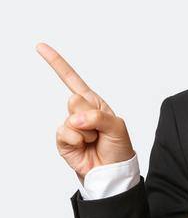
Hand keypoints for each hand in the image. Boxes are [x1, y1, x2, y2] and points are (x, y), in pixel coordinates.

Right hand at [37, 42, 135, 180]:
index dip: (56, 63)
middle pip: (75, 100)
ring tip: (94, 140)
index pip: (72, 79)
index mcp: (93, 102)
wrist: (111, 170)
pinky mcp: (62, 139)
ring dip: (87, 132)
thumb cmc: (118, 147)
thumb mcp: (118, 127)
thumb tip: (75, 119)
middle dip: (91, 116)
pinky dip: (78, 140)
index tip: (40, 46)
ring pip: (72, 119)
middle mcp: (79, 111)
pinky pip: (65, 133)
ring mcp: (69, 125)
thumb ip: (99, 117)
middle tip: (99, 130)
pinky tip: (84, 146)